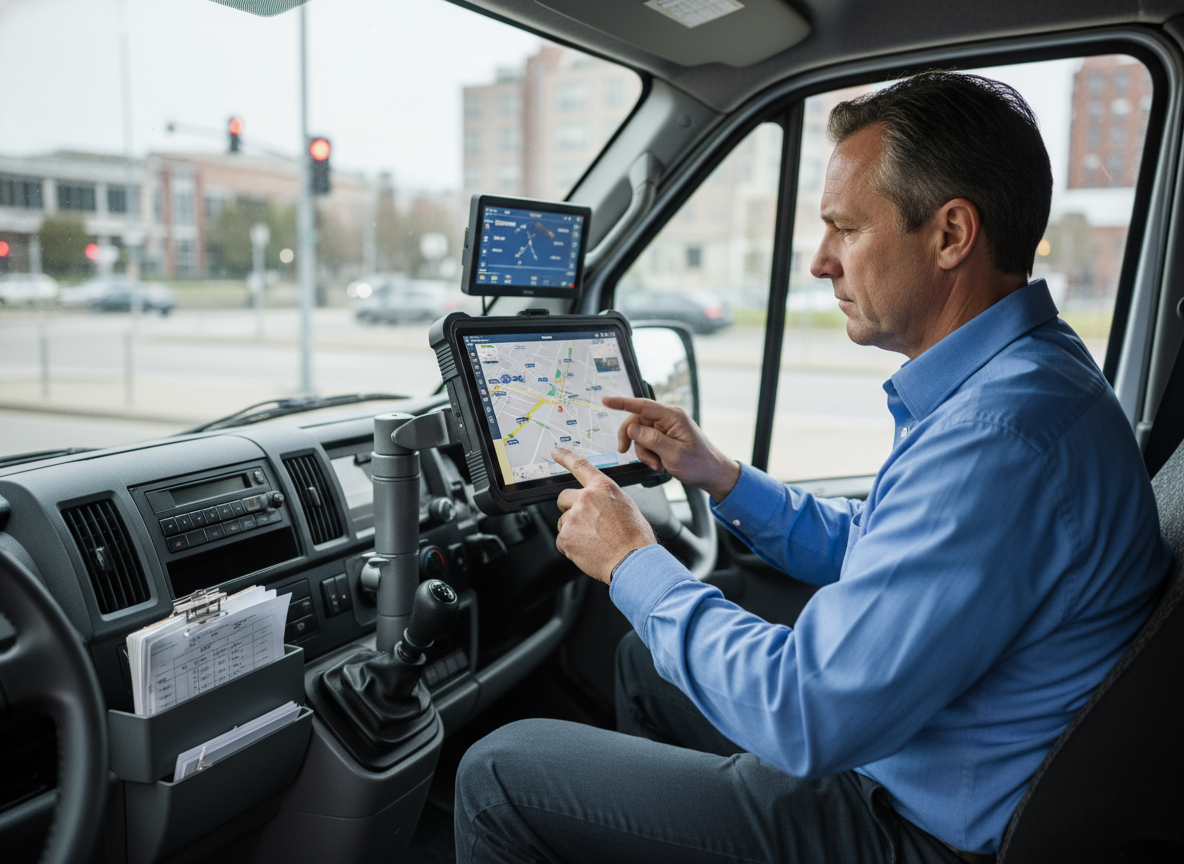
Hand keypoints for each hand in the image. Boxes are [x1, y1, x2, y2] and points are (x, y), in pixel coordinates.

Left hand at [552, 448, 656, 584]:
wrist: (633, 560)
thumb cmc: (635, 537)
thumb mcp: (626, 506)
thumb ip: (606, 500)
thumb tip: (599, 503)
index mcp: (603, 488)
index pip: (580, 466)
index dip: (565, 457)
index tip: (555, 452)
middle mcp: (586, 498)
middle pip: (563, 498)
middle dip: (569, 509)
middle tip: (584, 523)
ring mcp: (573, 517)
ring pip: (563, 522)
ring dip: (572, 530)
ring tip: (593, 541)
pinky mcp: (566, 536)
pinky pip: (562, 541)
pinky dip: (571, 547)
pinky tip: (588, 550)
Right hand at [602, 396, 740, 501]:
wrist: (712, 474)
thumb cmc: (699, 464)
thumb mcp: (674, 454)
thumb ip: (651, 440)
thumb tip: (631, 427)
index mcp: (672, 417)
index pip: (643, 405)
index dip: (622, 402)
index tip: (606, 400)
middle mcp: (668, 418)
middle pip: (637, 421)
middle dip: (631, 438)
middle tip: (623, 451)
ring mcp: (667, 427)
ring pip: (640, 434)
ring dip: (643, 452)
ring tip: (657, 464)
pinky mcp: (665, 437)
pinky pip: (647, 442)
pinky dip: (649, 455)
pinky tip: (660, 464)